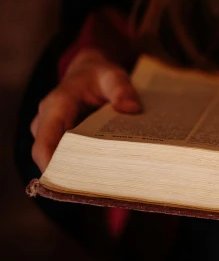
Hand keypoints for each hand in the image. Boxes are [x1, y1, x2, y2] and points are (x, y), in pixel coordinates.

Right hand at [31, 49, 141, 171]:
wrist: (91, 74)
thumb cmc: (100, 76)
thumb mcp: (113, 75)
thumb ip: (121, 89)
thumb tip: (131, 108)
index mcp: (56, 106)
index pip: (45, 143)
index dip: (52, 166)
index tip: (70, 183)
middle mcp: (48, 122)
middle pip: (52, 158)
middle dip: (73, 174)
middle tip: (101, 187)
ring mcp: (53, 133)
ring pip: (60, 160)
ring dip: (80, 171)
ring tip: (108, 182)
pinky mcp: (62, 140)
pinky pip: (69, 158)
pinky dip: (85, 166)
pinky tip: (107, 175)